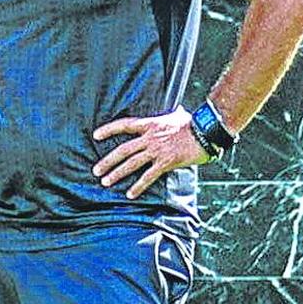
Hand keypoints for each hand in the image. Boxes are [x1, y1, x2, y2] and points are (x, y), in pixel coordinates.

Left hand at [92, 107, 210, 198]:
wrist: (206, 132)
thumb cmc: (193, 123)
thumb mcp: (177, 115)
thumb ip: (170, 115)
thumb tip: (175, 110)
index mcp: (151, 124)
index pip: (125, 125)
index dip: (109, 129)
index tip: (96, 135)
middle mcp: (150, 137)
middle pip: (124, 149)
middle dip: (108, 160)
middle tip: (96, 170)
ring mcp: (157, 150)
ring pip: (132, 163)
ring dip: (117, 173)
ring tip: (106, 182)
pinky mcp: (166, 162)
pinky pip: (148, 176)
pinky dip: (138, 186)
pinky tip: (130, 194)